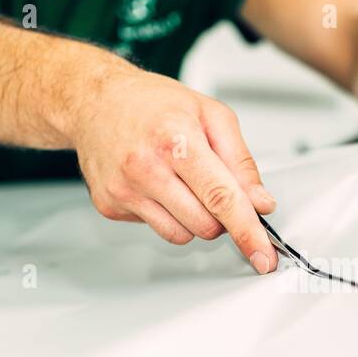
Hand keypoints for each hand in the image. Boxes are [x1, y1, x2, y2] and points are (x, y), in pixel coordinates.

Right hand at [72, 67, 278, 273]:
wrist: (95, 101)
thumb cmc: (151, 103)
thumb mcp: (211, 115)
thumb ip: (241, 162)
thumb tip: (260, 202)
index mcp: (175, 140)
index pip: (221, 197)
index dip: (247, 230)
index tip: (262, 255)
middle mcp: (146, 168)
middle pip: (205, 224)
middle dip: (219, 215)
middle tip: (210, 185)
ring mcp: (124, 190)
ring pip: (181, 235)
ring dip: (192, 217)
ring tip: (179, 180)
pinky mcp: (110, 206)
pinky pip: (155, 228)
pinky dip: (165, 213)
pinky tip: (154, 184)